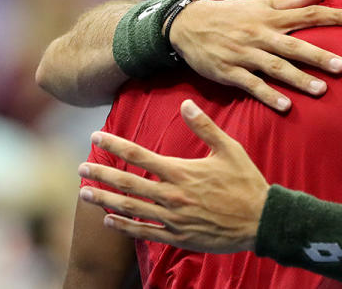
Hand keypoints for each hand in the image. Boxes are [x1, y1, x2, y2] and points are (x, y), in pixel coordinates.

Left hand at [78, 100, 269, 253]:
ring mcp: (173, 218)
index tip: (96, 136)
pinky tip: (109, 219)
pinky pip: (144, 231)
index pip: (140, 155)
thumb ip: (205, 127)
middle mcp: (172, 196)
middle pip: (127, 184)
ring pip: (130, 208)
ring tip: (84, 193)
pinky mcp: (178, 236)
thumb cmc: (247, 183)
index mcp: (182, 172)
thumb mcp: (230, 149)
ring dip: (104, 200)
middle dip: (101, 175)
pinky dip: (124, 226)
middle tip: (79, 168)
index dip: (115, 145)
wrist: (261, 221)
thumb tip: (185, 104)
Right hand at [169, 0, 341, 111]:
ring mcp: (245, 55)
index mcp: (270, 18)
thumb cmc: (230, 14)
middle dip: (318, 56)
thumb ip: (292, 2)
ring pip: (275, 67)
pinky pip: (252, 85)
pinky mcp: (230, 72)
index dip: (334, 17)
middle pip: (294, 46)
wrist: (188, 25)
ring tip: (321, 90)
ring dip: (298, 79)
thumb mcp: (260, 4)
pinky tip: (286, 106)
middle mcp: (260, 35)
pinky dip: (269, 95)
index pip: (308, 14)